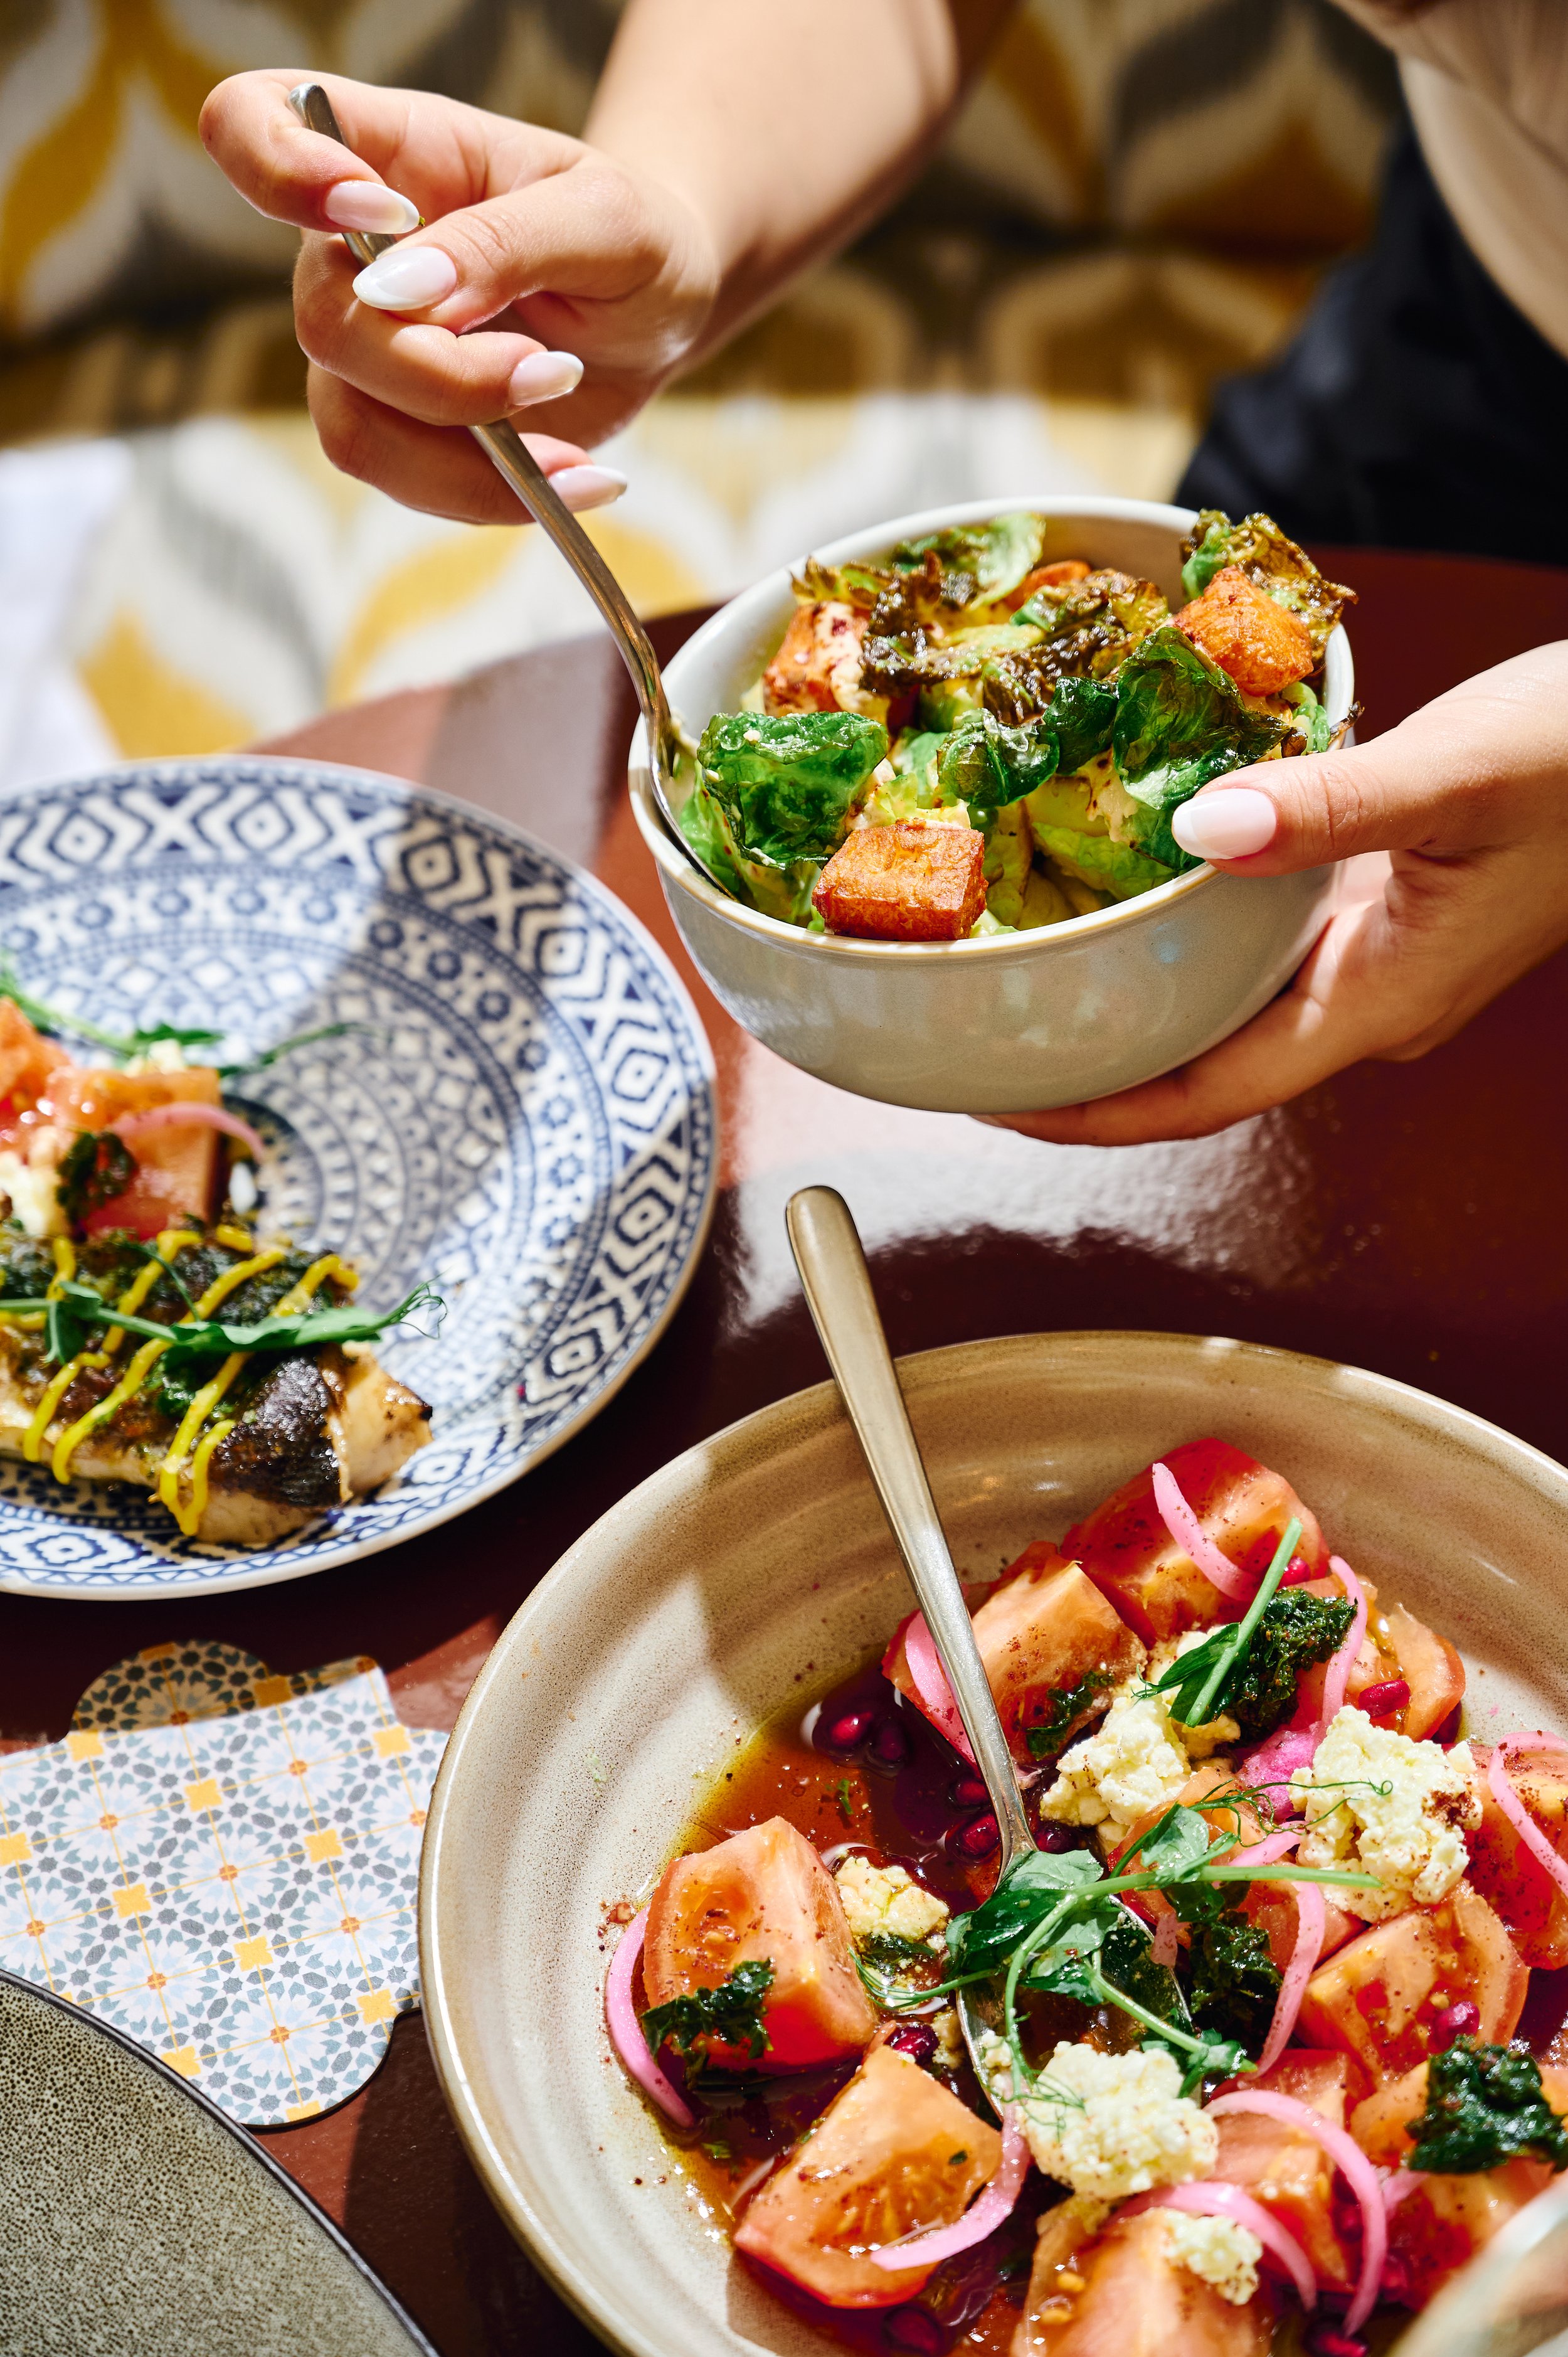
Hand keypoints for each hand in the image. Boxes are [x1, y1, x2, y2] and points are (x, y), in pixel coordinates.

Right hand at [199, 69, 720, 523]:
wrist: (660, 315)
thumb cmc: (629, 236)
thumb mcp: (604, 218)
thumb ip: (503, 242)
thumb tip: (402, 291)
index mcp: (390, 153)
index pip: (252, 125)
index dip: (278, 169)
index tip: (372, 212)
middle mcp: (350, 253)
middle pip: (326, 324)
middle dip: (443, 374)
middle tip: (553, 368)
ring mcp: (367, 348)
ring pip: (355, 425)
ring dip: (469, 455)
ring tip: (571, 442)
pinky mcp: (401, 428)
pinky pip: (408, 482)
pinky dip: (496, 495)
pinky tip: (573, 477)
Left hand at [989, 642, 1567, 1144]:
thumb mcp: (1458, 772)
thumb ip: (1331, 806)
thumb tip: (1200, 827)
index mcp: (1377, 1002)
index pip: (1206, 1097)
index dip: (1094, 1113)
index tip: (995, 1103)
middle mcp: (1363, 1001)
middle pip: (1196, 1067)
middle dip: (1086, 1066)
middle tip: (974, 1034)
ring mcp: (1370, 959)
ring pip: (1221, 1006)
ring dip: (1128, 998)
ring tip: (1020, 968)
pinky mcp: (1373, 908)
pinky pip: (1252, 944)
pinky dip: (1181, 931)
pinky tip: (1126, 887)